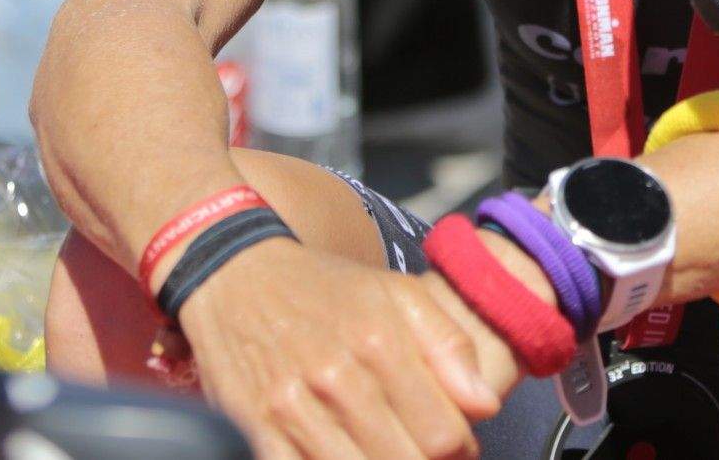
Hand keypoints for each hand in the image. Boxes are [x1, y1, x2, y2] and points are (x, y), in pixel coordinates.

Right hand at [172, 237, 513, 459]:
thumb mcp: (397, 294)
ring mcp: (291, 410)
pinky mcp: (254, 432)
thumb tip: (484, 405)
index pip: (443, 433)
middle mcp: (336, 378)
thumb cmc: (325, 288)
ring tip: (386, 449)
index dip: (460, 448)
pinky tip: (346, 454)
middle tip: (421, 449)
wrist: (234, 277)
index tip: (457, 442)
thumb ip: (449, 345)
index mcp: (379, 341)